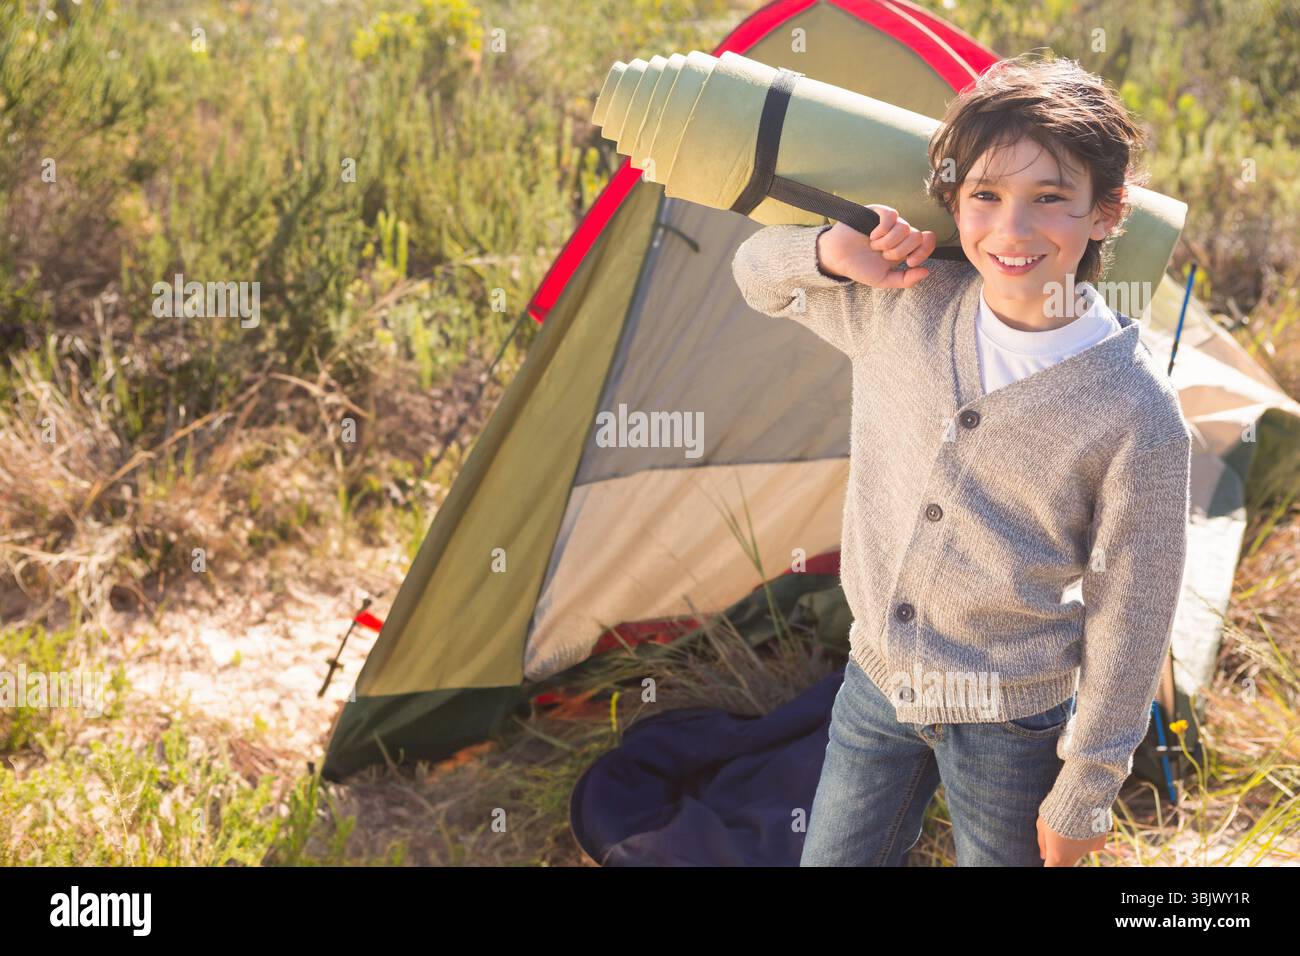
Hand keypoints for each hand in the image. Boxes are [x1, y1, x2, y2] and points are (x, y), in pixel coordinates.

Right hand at [815, 205, 936, 288]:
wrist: (837, 258)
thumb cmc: (860, 267)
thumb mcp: (884, 280)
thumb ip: (905, 280)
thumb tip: (926, 271)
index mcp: (905, 248)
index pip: (927, 242)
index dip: (925, 251)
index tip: (910, 262)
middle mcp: (900, 233)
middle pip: (917, 236)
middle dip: (900, 251)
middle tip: (884, 256)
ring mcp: (890, 222)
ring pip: (905, 228)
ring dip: (889, 243)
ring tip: (874, 247)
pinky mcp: (878, 212)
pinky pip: (892, 216)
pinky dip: (883, 230)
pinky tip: (872, 236)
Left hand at [1037, 815, 1107, 865]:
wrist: (1081, 798)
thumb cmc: (1056, 810)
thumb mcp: (1042, 825)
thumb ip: (1042, 843)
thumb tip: (1044, 856)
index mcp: (1057, 854)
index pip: (1051, 869)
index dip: (1049, 865)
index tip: (1049, 861)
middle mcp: (1073, 856)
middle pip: (1066, 865)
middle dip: (1060, 860)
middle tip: (1057, 846)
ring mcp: (1087, 850)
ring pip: (1078, 854)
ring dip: (1073, 847)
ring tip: (1069, 826)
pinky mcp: (1099, 842)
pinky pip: (1092, 845)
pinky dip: (1087, 838)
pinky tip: (1084, 825)